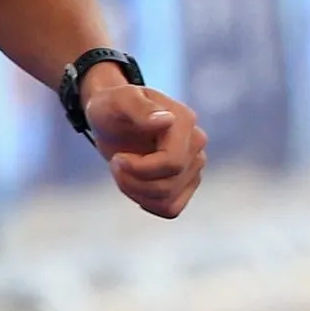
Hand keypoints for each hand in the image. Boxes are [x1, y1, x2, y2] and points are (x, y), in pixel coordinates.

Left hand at [83, 69, 206, 218]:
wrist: (113, 118)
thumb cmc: (113, 107)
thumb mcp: (117, 101)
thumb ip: (139, 108)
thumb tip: (166, 120)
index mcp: (184, 121)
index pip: (172, 163)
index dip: (139, 169)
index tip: (117, 158)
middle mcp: (196, 143)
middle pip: (168, 185)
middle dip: (133, 181)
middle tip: (116, 163)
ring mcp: (194, 164)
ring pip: (169, 200)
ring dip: (136, 191)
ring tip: (122, 172)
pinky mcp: (187, 182)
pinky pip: (171, 208)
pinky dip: (147, 202)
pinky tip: (134, 184)